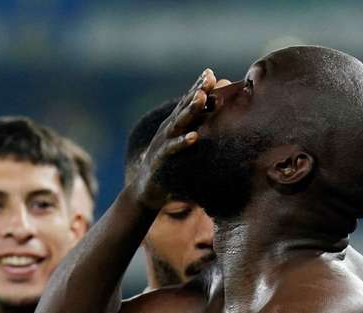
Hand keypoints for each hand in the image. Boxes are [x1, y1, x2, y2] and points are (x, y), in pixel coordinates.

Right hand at [128, 69, 231, 209]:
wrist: (146, 189)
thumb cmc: (171, 165)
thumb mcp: (184, 145)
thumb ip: (197, 129)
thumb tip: (216, 116)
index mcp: (176, 124)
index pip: (188, 101)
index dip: (198, 87)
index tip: (210, 73)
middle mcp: (169, 129)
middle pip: (184, 107)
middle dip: (197, 91)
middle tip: (209, 78)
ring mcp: (164, 142)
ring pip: (179, 123)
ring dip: (191, 109)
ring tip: (201, 97)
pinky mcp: (161, 159)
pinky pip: (173, 149)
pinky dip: (183, 142)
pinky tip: (194, 136)